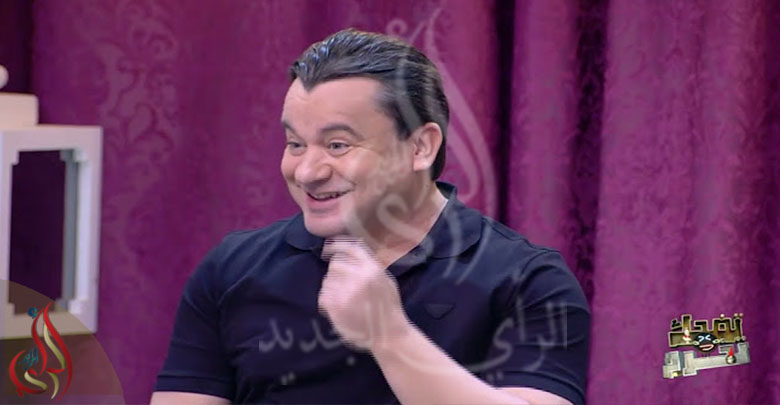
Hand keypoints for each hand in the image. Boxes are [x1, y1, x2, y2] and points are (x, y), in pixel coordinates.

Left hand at [318, 237, 409, 351]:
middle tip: (343, 286)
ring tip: (344, 301)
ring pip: (327, 280)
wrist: (389, 335)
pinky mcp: (336, 305)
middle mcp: (360, 276)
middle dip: (336, 274)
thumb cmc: (388, 308)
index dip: (335, 245)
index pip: (350, 247)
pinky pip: (322, 295)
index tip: (326, 248)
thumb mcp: (386, 280)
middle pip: (335, 264)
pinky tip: (337, 309)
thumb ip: (371, 265)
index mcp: (373, 268)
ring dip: (332, 289)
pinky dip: (326, 302)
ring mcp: (347, 290)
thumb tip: (353, 248)